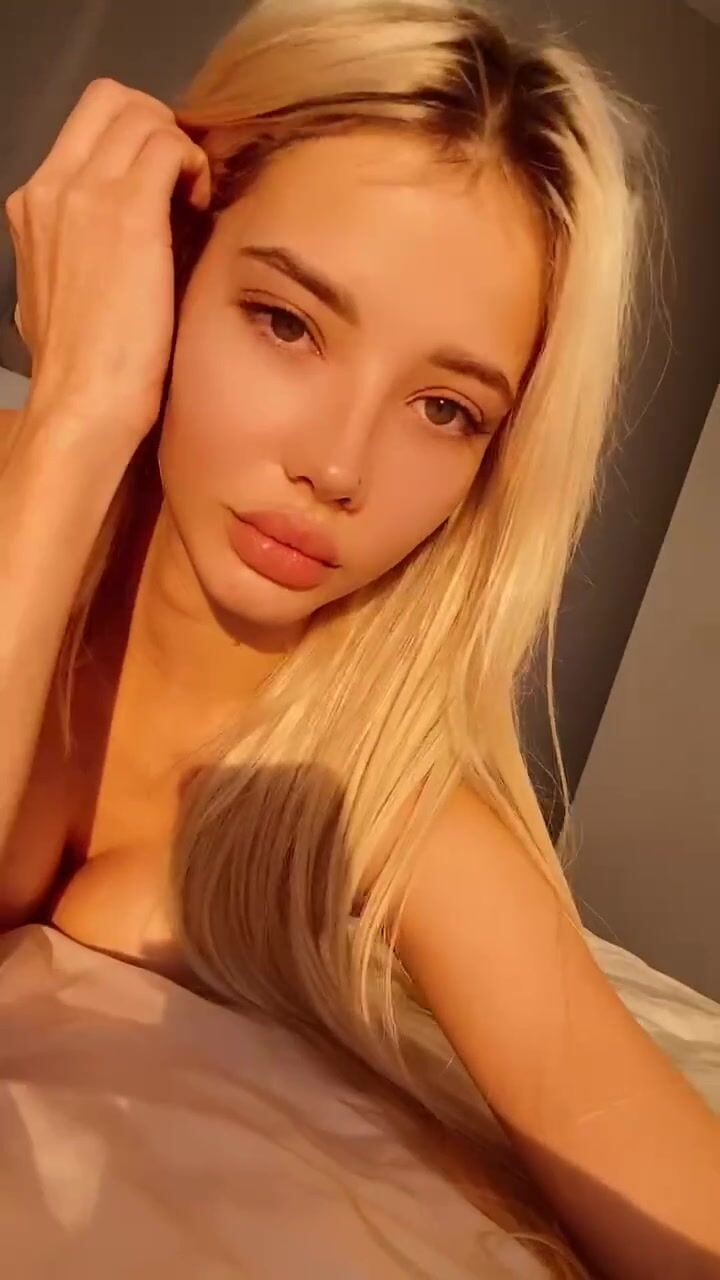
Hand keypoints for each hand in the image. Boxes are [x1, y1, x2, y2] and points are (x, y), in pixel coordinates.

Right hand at [4, 77, 210, 452]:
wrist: (82, 404)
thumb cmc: (83, 370)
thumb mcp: (59, 298)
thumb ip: (75, 257)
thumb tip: (112, 252)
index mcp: (33, 206)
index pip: (87, 127)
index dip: (135, 138)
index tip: (165, 181)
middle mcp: (51, 188)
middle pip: (111, 101)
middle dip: (160, 125)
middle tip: (185, 177)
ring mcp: (85, 195)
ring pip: (142, 115)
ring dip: (181, 147)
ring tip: (196, 199)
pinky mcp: (127, 214)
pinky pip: (168, 145)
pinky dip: (195, 164)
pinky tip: (202, 207)